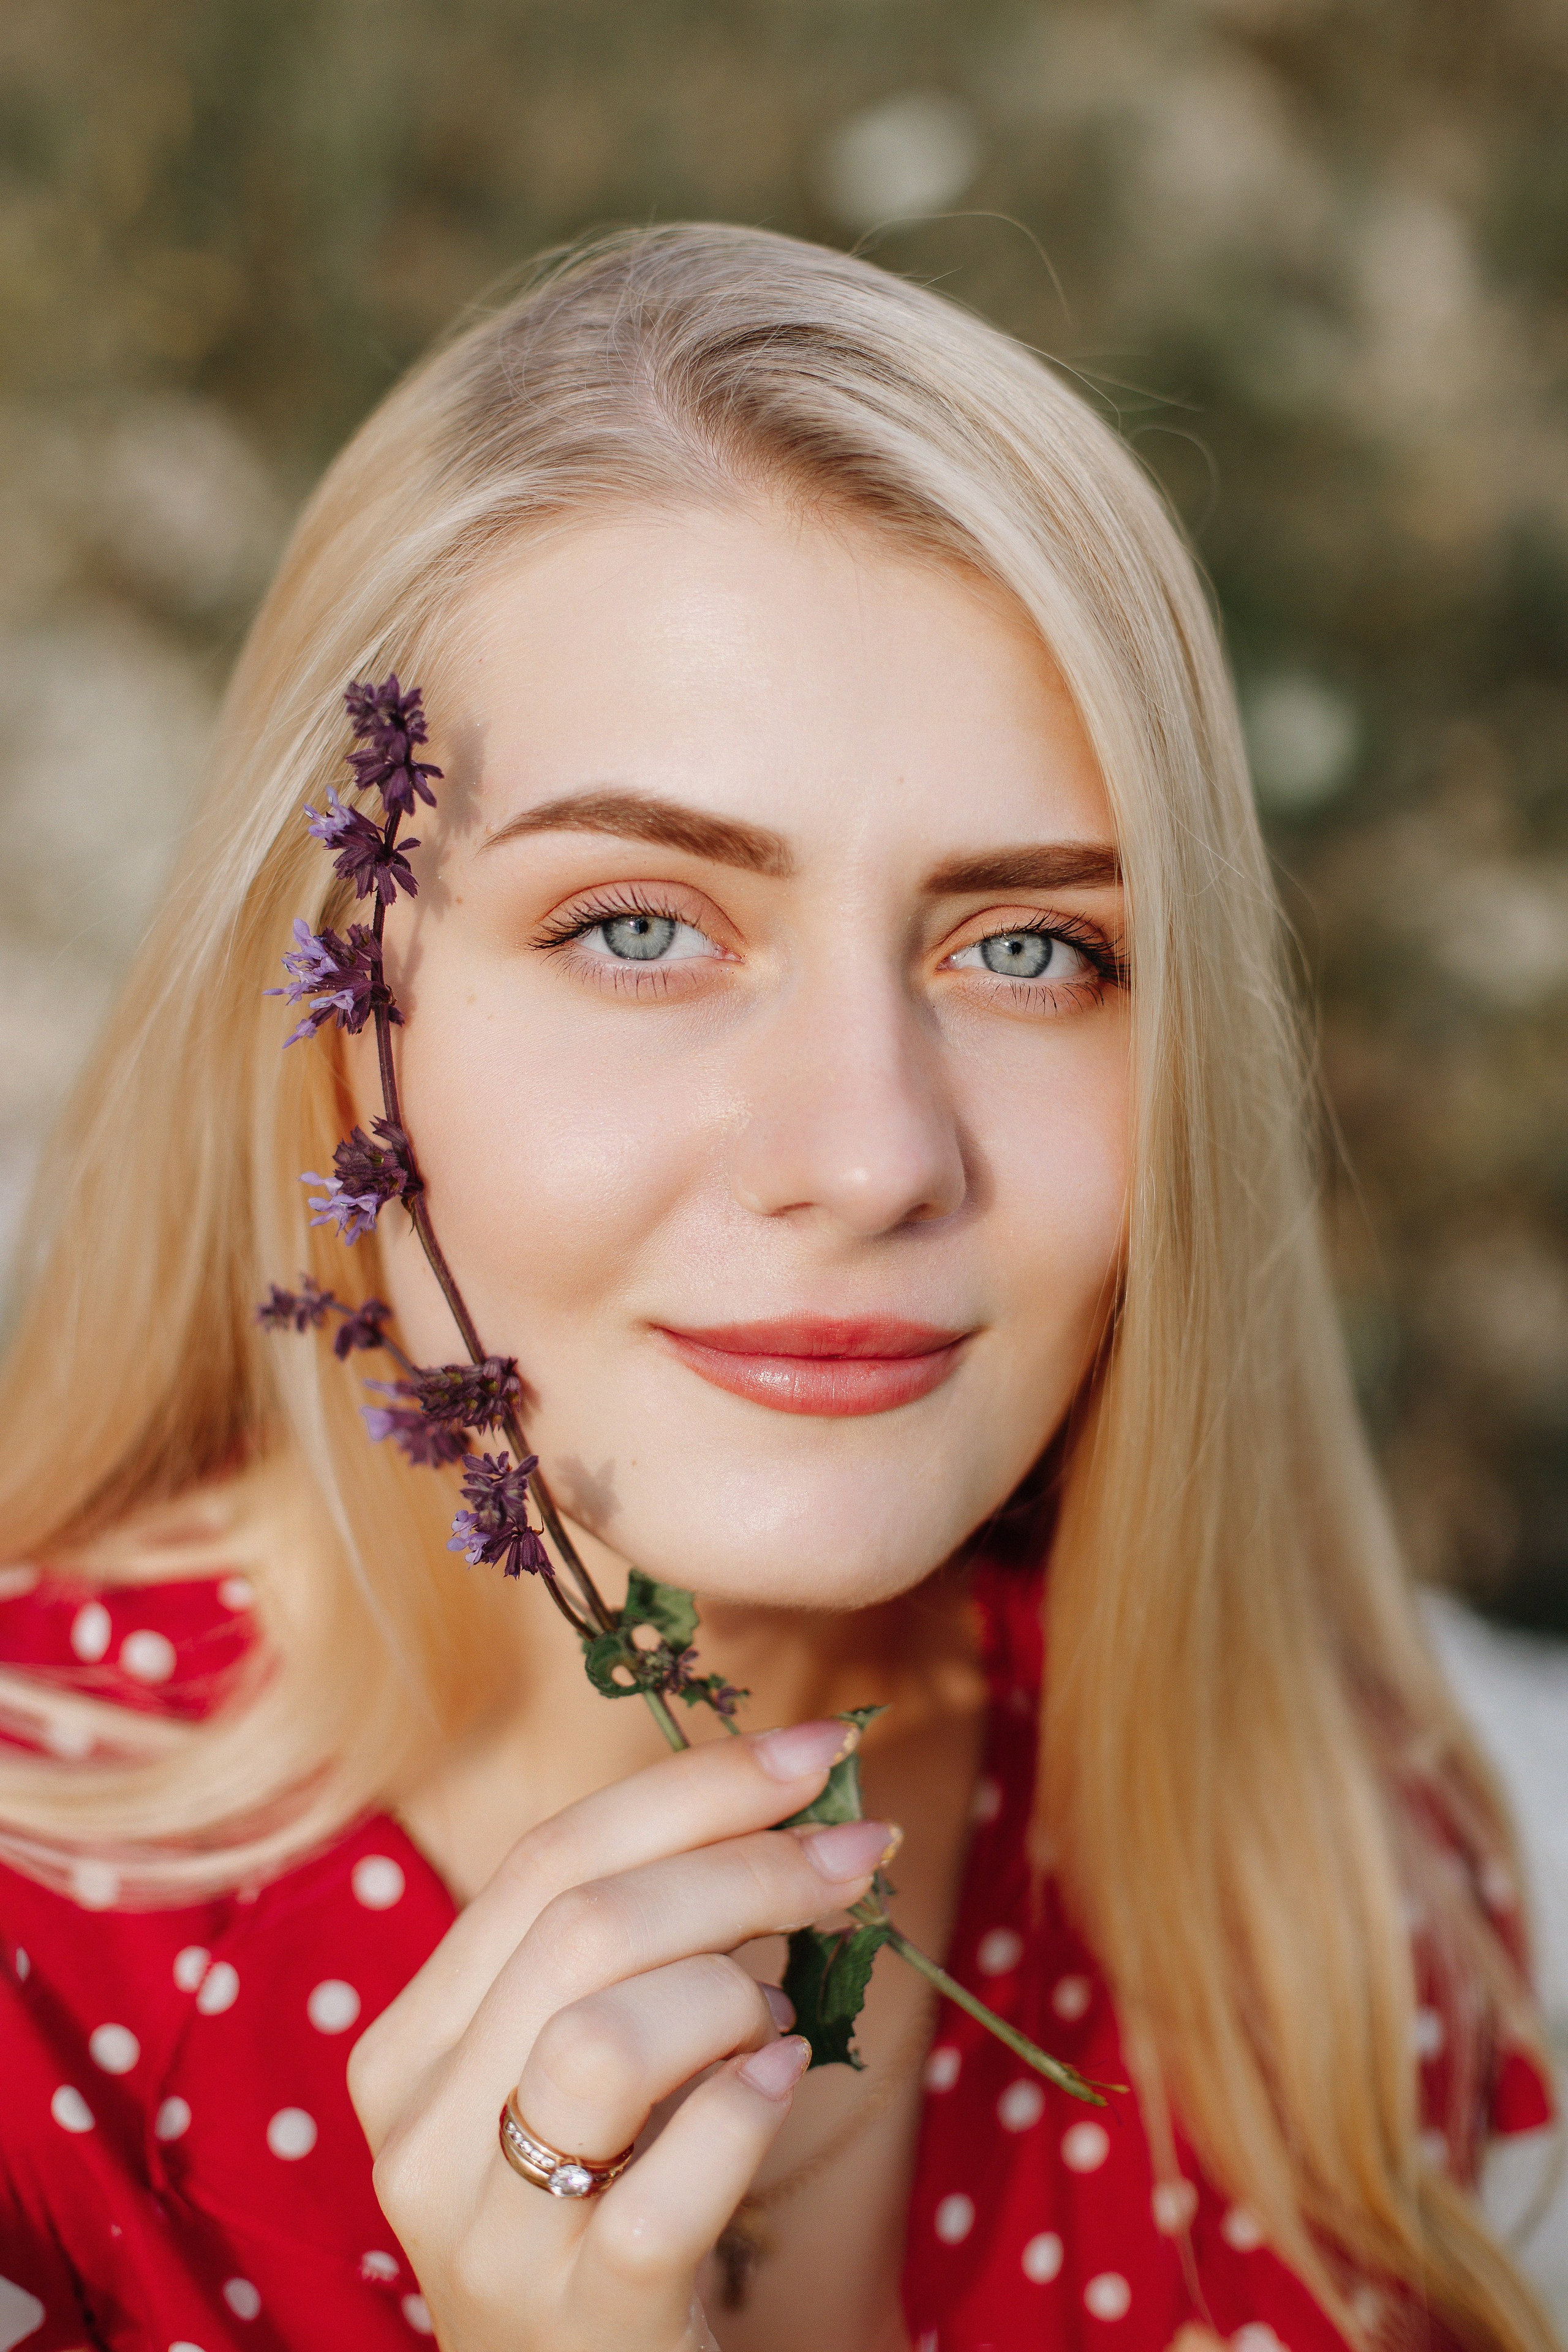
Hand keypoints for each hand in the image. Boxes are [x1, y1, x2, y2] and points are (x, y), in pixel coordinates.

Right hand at [348, 1719, 895, 2351]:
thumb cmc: (602, 2205)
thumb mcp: (579, 2069)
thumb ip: (629, 1947)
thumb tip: (783, 1800)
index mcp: (414, 2042)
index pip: (544, 1857)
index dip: (691, 1786)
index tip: (815, 1750)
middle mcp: (421, 2130)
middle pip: (582, 1926)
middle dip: (743, 1865)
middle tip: (853, 1855)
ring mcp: (487, 2233)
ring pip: (601, 2038)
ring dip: (727, 2001)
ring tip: (772, 2030)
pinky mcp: (575, 2319)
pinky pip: (665, 2189)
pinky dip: (743, 2114)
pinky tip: (780, 2088)